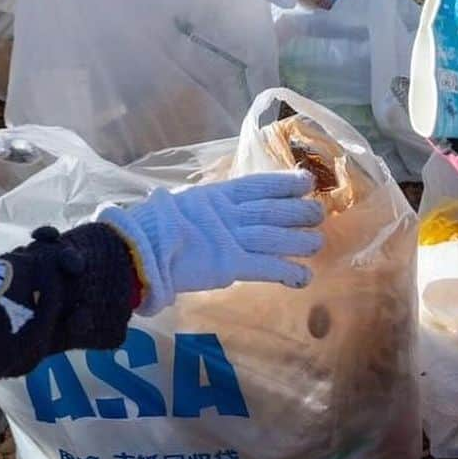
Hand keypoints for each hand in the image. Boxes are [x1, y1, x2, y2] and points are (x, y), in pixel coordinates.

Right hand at [99, 172, 323, 314]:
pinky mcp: (230, 264)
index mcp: (214, 195)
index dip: (283, 183)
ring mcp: (230, 237)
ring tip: (318, 243)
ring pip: (274, 236)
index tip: (305, 181)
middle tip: (320, 212)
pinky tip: (303, 277)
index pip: (257, 185)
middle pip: (271, 210)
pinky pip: (265, 267)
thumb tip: (195, 205)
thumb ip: (195, 207)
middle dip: (297, 211)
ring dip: (298, 240)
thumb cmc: (149, 227)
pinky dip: (287, 271)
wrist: (137, 248)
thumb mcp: (176, 204)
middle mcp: (228, 213)